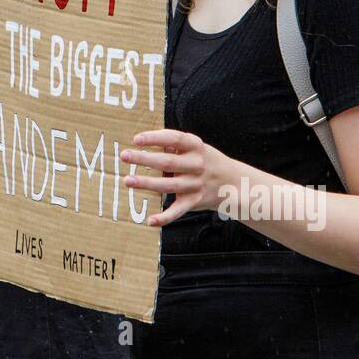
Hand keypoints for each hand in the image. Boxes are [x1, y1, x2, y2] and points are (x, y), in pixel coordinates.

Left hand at [120, 129, 236, 227]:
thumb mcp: (196, 146)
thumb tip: (147, 140)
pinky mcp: (194, 201)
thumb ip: (174, 143)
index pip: (174, 138)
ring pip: (168, 185)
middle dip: (144, 159)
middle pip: (167, 162)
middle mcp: (197, 165)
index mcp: (196, 146)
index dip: (155, 138)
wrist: (233, 183)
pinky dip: (165, 217)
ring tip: (127, 180)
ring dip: (147, 184)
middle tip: (125, 156)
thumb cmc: (206, 160)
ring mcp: (196, 184)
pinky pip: (178, 211)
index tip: (136, 139)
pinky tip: (150, 220)